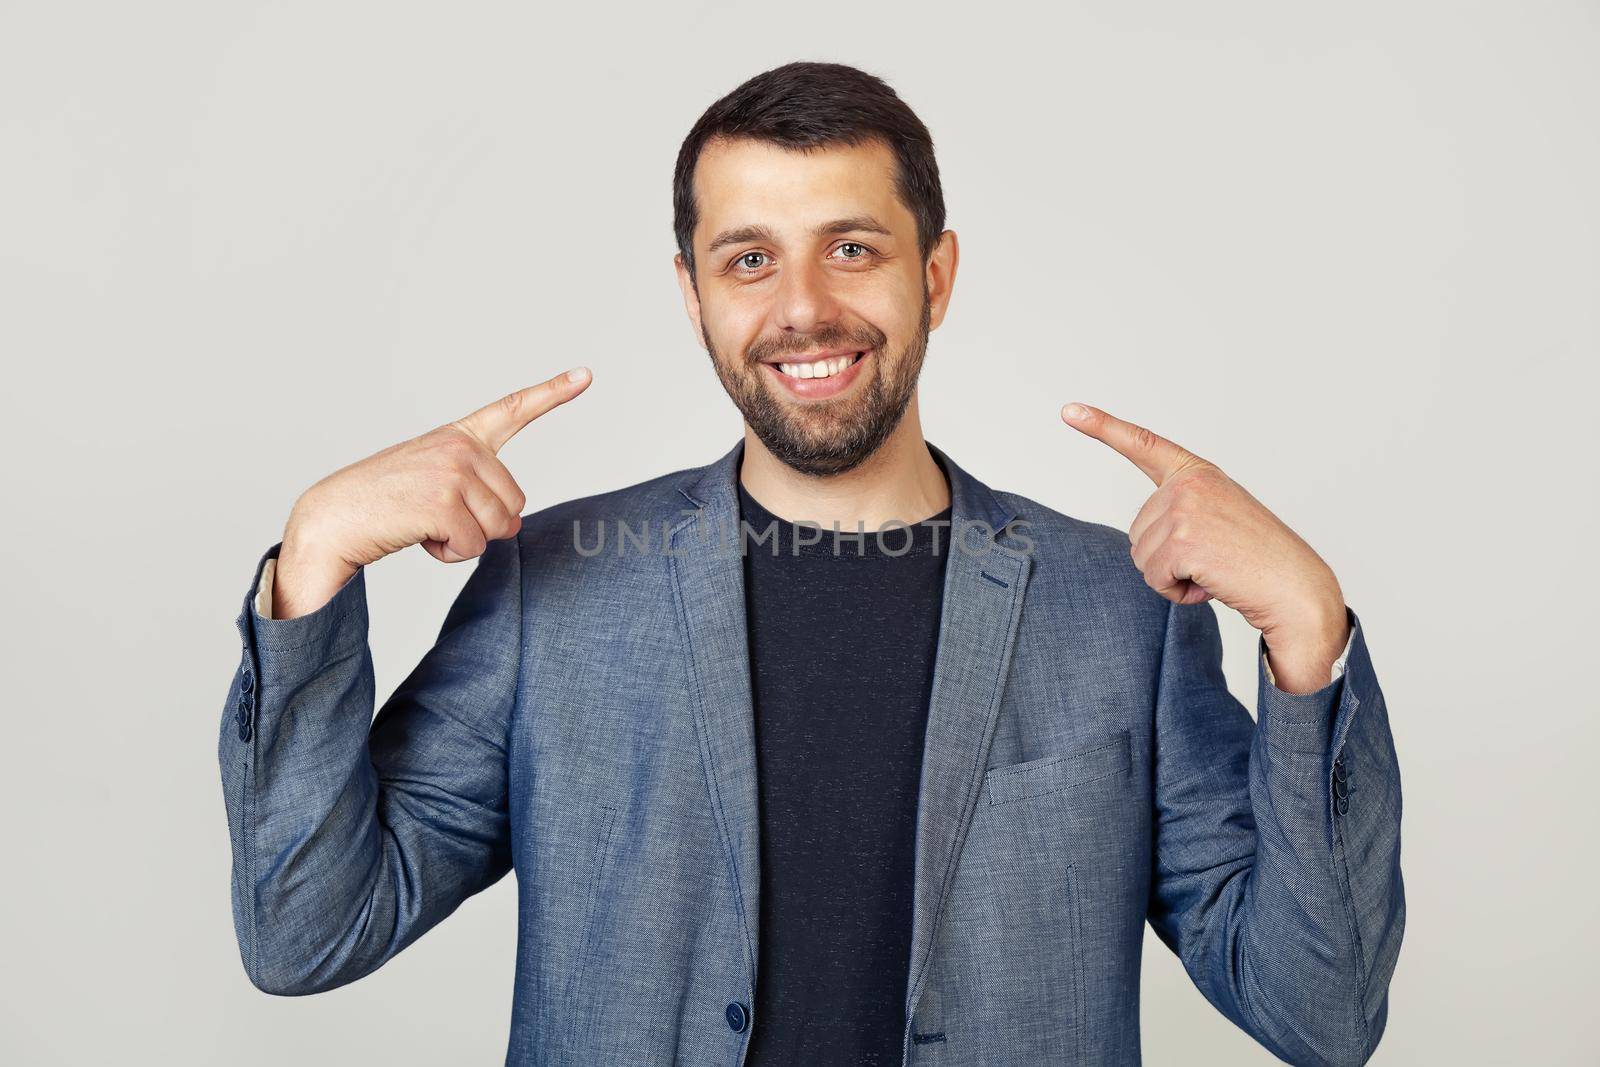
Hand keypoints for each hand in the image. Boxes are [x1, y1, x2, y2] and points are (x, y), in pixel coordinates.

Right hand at [273, 367, 592, 618]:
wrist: (330, 520)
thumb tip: (514, 524)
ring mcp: (452, 471)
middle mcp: (460, 447)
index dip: (553, 393)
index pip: (512, 409)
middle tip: (434, 517)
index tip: (586, 375)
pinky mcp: (444, 502)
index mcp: (458, 437)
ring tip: (421, 523)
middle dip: (483, 524)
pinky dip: (449, 554)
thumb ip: (480, 493)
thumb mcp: (434, 486)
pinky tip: (417, 535)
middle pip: (514, 503)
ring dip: (464, 540)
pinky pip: (474, 546)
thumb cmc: (382, 507)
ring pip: (498, 528)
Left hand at [1061, 402, 1347, 693]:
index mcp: (1198, 473)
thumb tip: (1144, 540)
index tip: (1070, 410)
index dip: (1103, 427)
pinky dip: (1177, 592)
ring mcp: (1186, 509)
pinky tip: (1210, 584)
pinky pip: (1154, 578)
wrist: (1297, 590)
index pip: (1144, 445)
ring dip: (1172, 577)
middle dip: (1166, 558)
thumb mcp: (1218, 519)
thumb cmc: (1259, 561)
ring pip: (1141, 557)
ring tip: (1215, 570)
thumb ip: (1180, 513)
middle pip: (1137, 531)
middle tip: (1212, 559)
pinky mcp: (1183, 540)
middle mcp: (1190, 484)